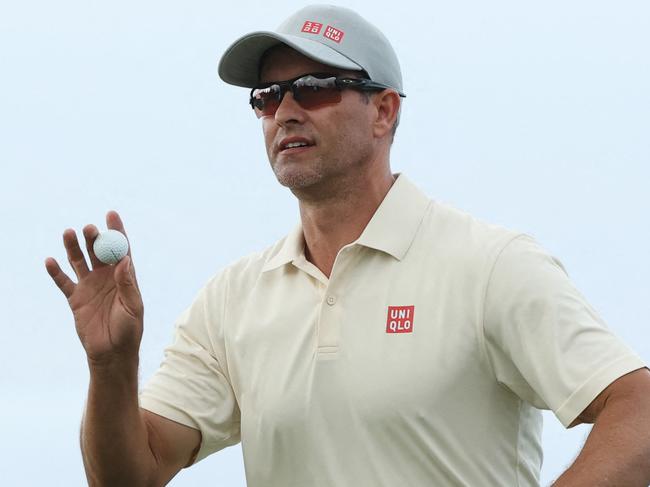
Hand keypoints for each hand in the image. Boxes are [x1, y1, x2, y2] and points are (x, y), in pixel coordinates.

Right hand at [45, 211, 143, 365]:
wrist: (112, 353)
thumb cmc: (129, 331)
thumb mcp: (132, 307)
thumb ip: (127, 284)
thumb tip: (125, 259)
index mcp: (125, 277)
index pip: (121, 249)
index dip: (116, 231)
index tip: (111, 214)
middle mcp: (107, 278)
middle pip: (98, 252)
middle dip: (93, 238)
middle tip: (89, 229)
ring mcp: (90, 287)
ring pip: (79, 262)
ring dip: (73, 248)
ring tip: (68, 233)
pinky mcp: (76, 299)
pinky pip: (63, 282)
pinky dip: (56, 272)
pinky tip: (50, 260)